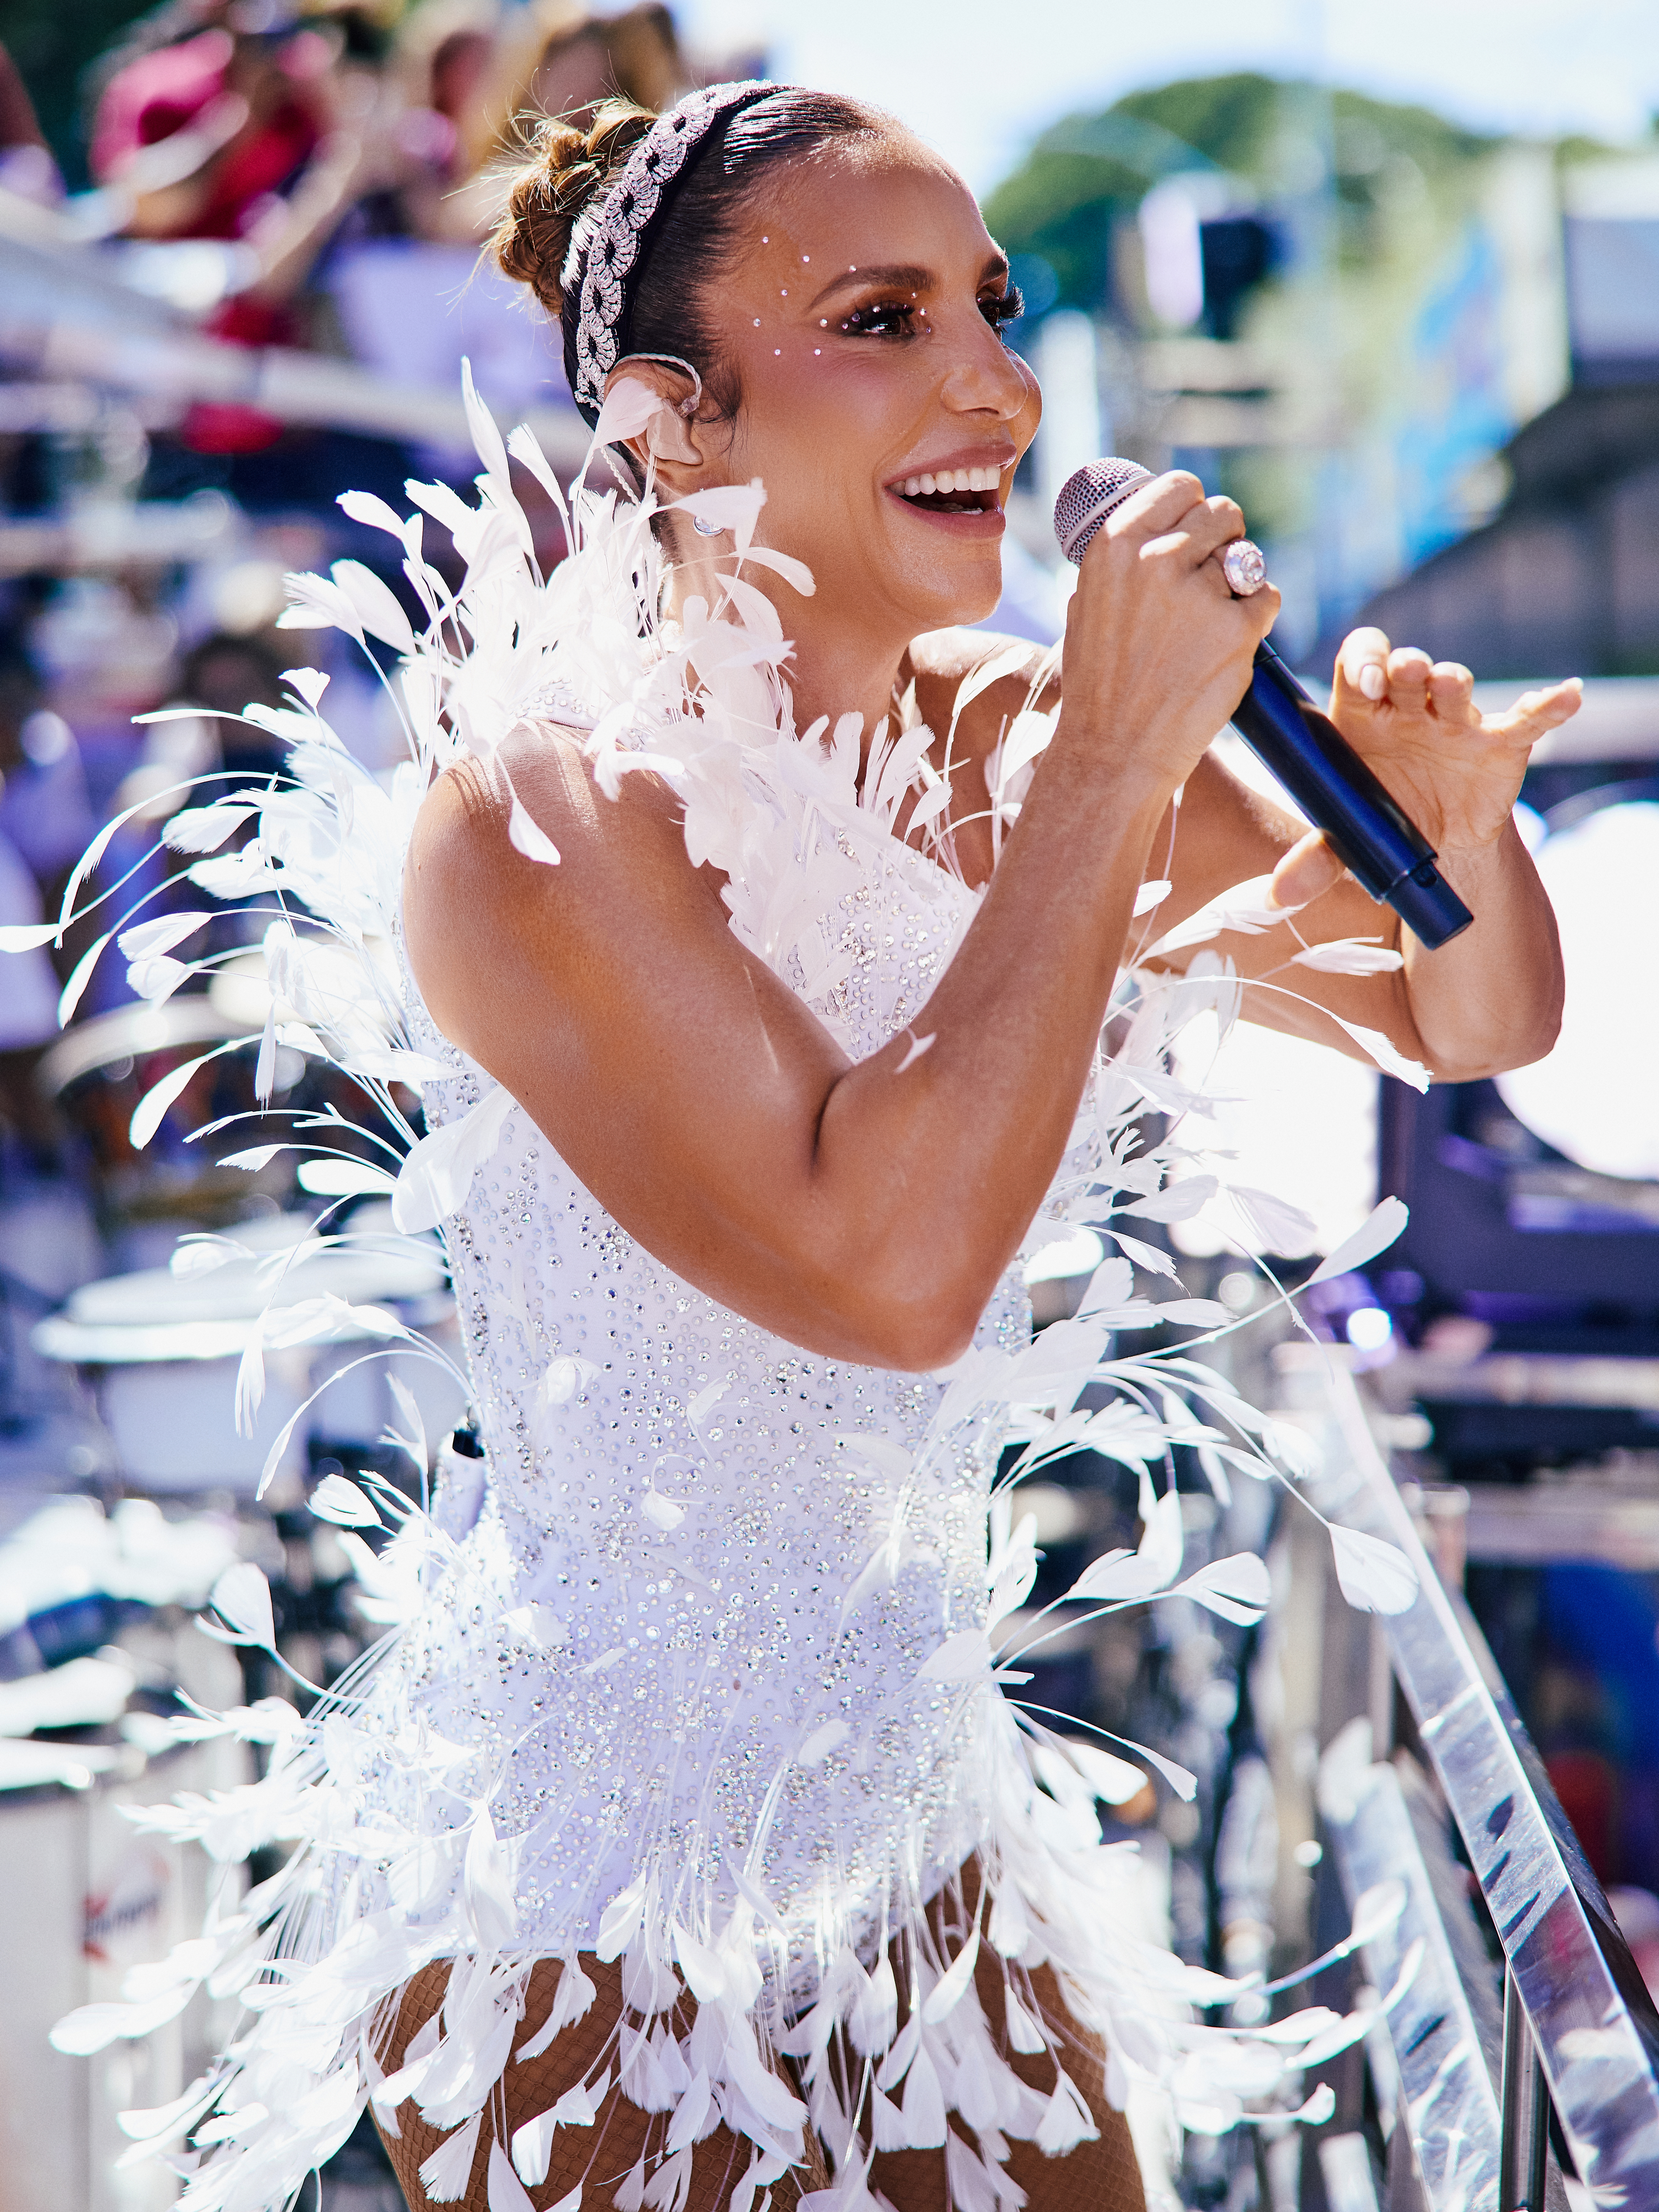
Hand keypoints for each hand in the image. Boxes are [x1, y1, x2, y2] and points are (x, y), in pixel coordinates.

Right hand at [1058, 471, 1280, 797]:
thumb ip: (1127, 558)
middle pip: (1221, 513)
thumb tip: (1166, 522)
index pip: (1181, 487)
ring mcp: (1198, 594)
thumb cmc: (1099, 684)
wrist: (1111, 753)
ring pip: (1247, 558)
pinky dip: (1255, 620)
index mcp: (1116, 544)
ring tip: (1208, 626)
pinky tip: (1225, 648)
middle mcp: (1156, 559)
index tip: (1195, 537)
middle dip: (1223, 544)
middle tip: (1210, 585)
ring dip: (1238, 585)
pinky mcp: (1235, 630)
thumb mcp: (1090, 603)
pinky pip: (1266, 598)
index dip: (1195, 511)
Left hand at [1333, 628, 1577, 849]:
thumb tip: (1277, 896)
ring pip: (1453, 685)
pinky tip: (1568, 694)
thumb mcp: (1346, 846)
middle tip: (1400, 675)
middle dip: (1404, 665)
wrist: (1437, 852)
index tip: (1363, 682)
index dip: (1361, 662)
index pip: (1357, 664)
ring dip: (1450, 681)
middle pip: (1405, 668)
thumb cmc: (1383, 827)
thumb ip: (1314, 862)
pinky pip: (1527, 719)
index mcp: (1362, 717)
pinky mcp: (1497, 744)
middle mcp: (1407, 709)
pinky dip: (1549, 706)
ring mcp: (1453, 722)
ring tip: (1446, 685)